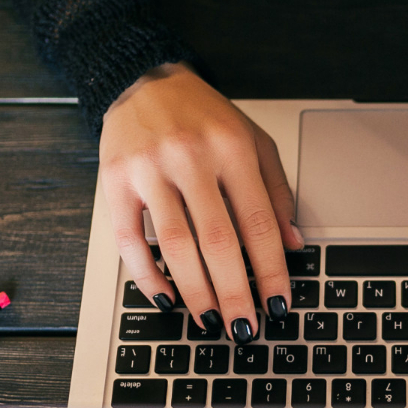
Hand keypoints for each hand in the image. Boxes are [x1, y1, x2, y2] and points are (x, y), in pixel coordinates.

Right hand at [99, 63, 302, 341]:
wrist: (143, 80)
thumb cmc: (203, 117)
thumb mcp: (253, 142)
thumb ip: (276, 191)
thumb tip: (292, 245)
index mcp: (232, 148)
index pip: (259, 222)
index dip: (270, 270)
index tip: (278, 304)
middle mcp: (191, 157)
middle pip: (218, 241)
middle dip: (235, 292)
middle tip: (244, 327)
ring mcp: (150, 170)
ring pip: (175, 246)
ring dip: (195, 292)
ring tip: (210, 320)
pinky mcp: (116, 182)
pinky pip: (130, 241)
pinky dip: (148, 276)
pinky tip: (167, 298)